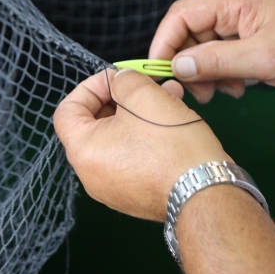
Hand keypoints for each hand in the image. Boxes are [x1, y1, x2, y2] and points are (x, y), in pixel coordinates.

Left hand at [53, 68, 230, 221]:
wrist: (206, 193)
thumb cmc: (172, 147)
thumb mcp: (144, 96)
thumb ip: (123, 80)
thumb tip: (120, 81)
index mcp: (83, 151)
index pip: (68, 110)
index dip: (90, 87)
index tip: (116, 78)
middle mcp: (92, 174)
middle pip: (95, 124)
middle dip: (122, 97)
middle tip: (146, 84)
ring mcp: (114, 188)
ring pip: (120, 138)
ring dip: (141, 113)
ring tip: (169, 95)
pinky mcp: (136, 194)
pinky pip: (134, 157)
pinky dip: (148, 135)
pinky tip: (174, 119)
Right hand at [149, 0, 274, 102]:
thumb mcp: (263, 58)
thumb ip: (216, 61)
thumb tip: (178, 67)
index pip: (183, 13)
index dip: (165, 41)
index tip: (159, 69)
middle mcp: (236, 7)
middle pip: (191, 32)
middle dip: (188, 63)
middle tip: (195, 91)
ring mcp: (243, 24)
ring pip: (204, 47)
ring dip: (205, 73)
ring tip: (219, 93)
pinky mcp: (250, 41)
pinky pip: (221, 56)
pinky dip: (221, 75)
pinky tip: (235, 89)